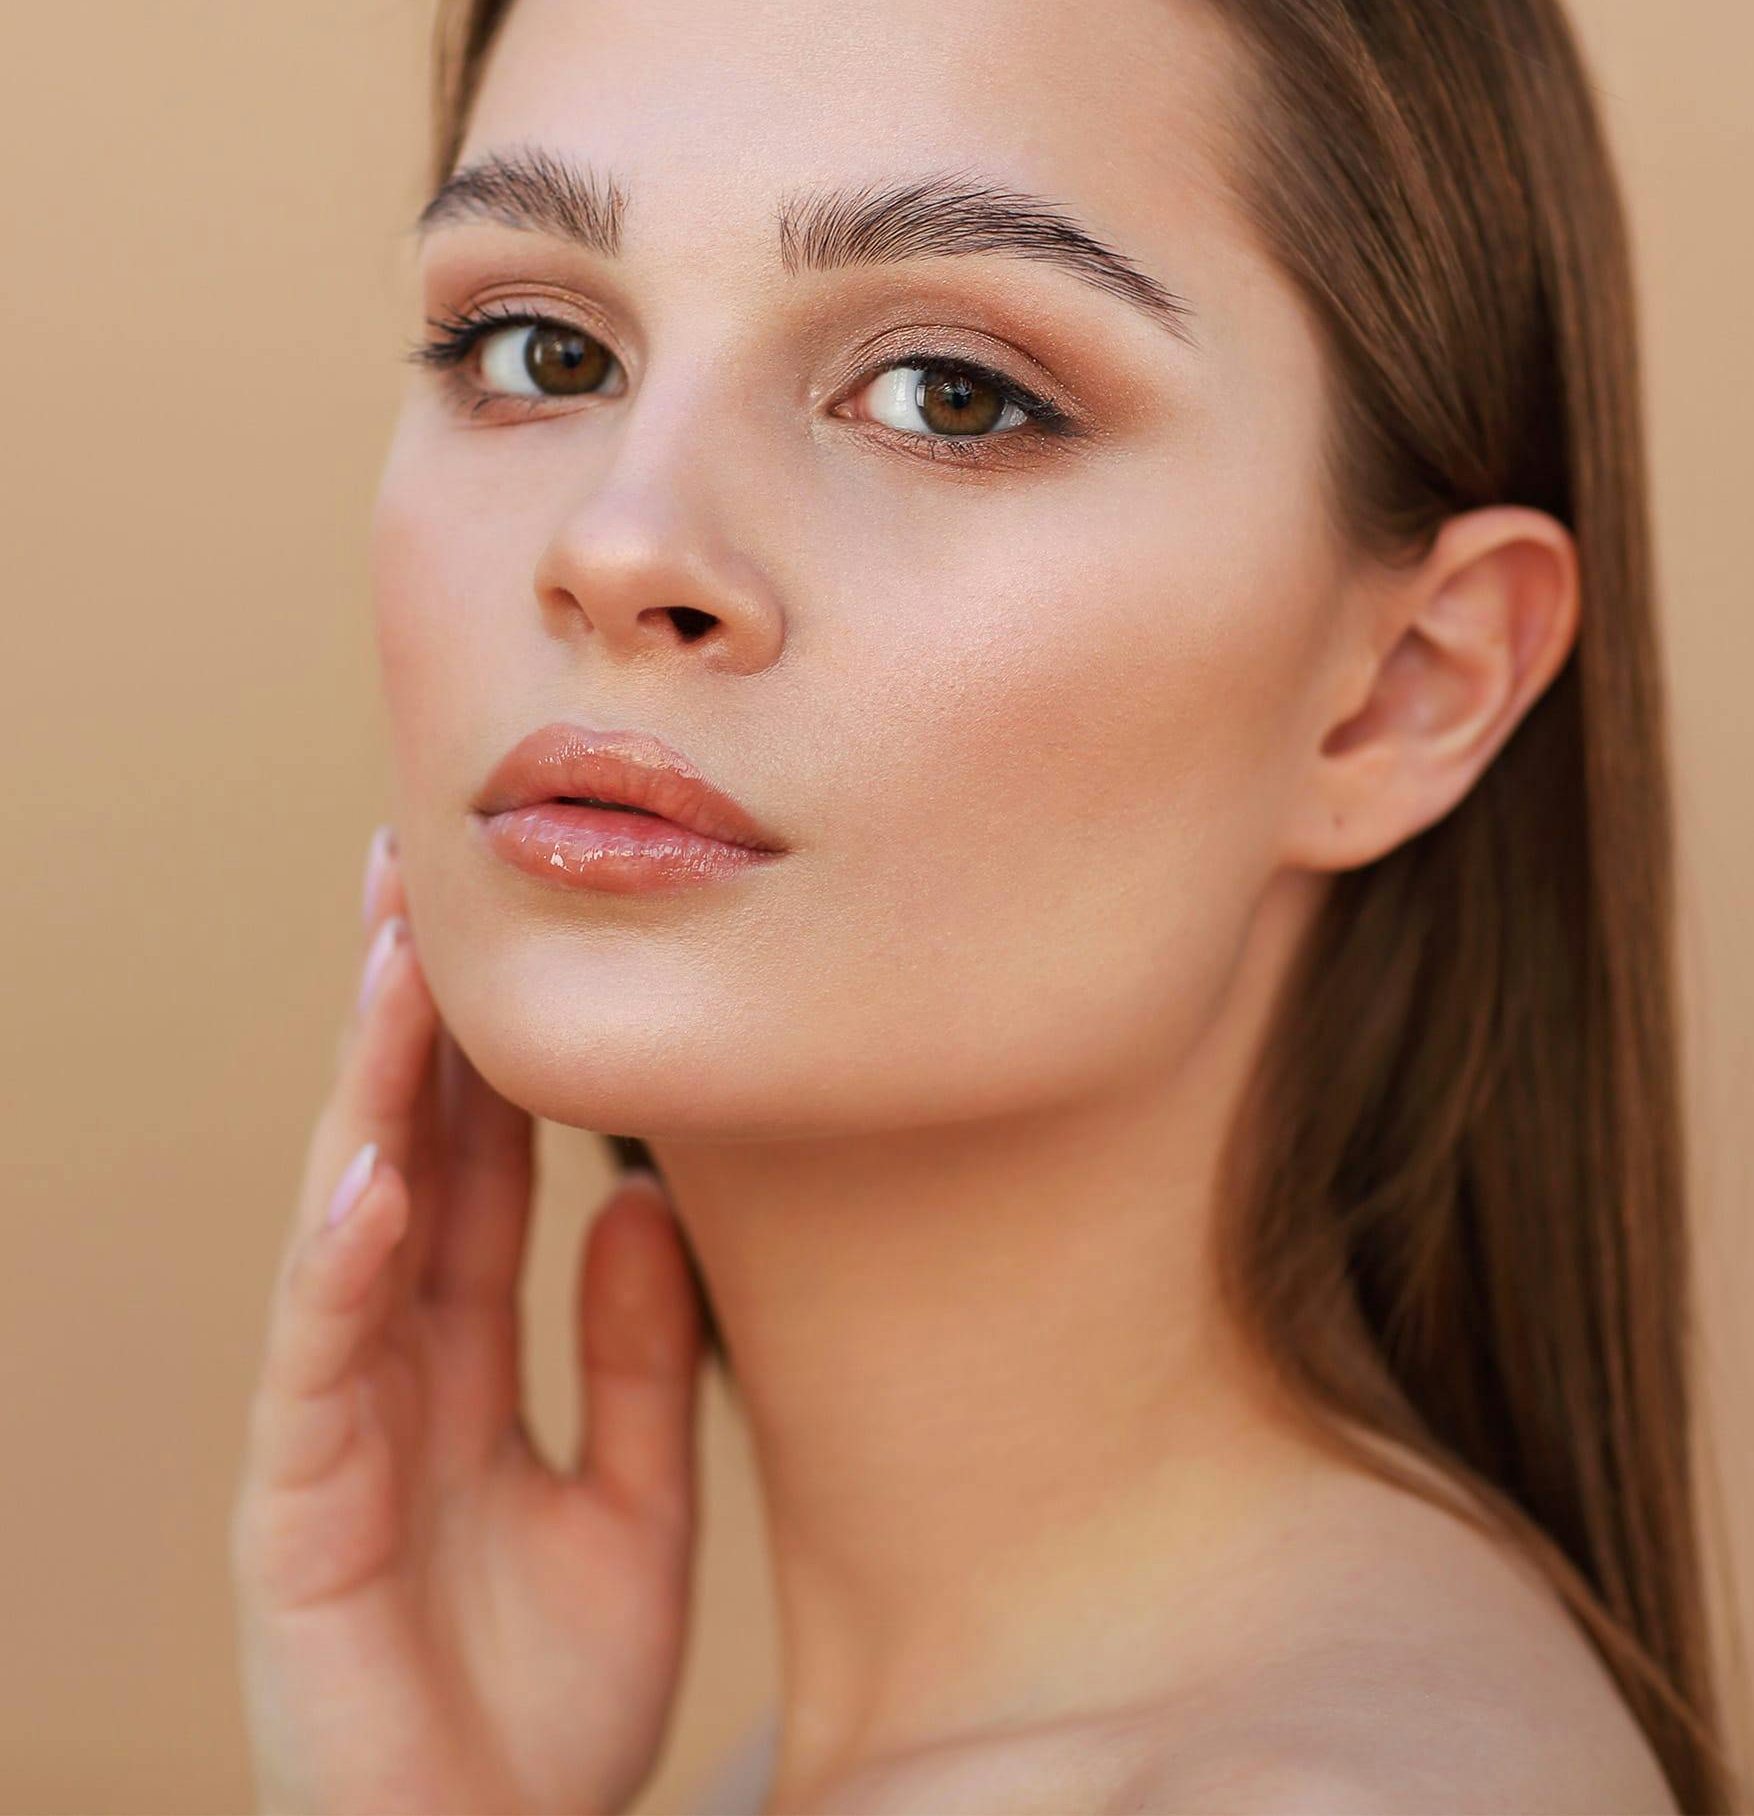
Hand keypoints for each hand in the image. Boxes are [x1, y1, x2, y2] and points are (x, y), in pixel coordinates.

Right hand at [228, 829, 706, 1814]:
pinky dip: (344, 1263)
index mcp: (466, 1358)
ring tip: (397, 956)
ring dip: (370, 1092)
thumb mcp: (633, 1509)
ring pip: (349, 1224)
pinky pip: (323, 1367)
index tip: (511, 915)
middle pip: (402, 1157)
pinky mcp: (297, 1515)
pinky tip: (375, 1170)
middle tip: (423, 863)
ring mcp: (334, 1431)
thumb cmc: (548, 1705)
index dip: (491, 1046)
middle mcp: (391, 1368)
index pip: (477, 1165)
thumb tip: (642, 1204)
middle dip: (410, 1017)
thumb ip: (633, 1361)